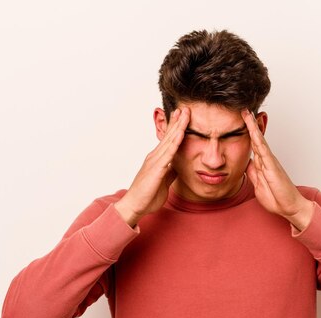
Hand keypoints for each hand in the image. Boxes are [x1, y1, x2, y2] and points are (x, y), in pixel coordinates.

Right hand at [114, 107, 189, 226]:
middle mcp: (155, 156)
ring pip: (169, 140)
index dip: (176, 128)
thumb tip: (178, 166)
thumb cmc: (147, 195)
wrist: (135, 206)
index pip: (168, 140)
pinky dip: (175, 142)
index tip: (183, 116)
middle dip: (177, 121)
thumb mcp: (164, 181)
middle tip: (185, 108)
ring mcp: (155, 161)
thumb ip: (171, 172)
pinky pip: (168, 153)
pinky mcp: (156, 169)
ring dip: (178, 127)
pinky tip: (181, 134)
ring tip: (184, 114)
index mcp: (157, 159)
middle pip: (169, 136)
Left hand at [241, 109, 314, 230]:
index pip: (252, 145)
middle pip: (256, 138)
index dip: (247, 133)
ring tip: (247, 113)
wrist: (289, 207)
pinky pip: (263, 150)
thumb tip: (247, 162)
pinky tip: (253, 130)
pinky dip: (258, 139)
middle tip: (243, 110)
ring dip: (253, 127)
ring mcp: (270, 161)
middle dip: (250, 124)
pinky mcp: (272, 166)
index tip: (241, 122)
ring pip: (259, 140)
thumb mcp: (258, 184)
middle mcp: (266, 159)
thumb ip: (253, 173)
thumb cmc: (276, 197)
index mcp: (262, 163)